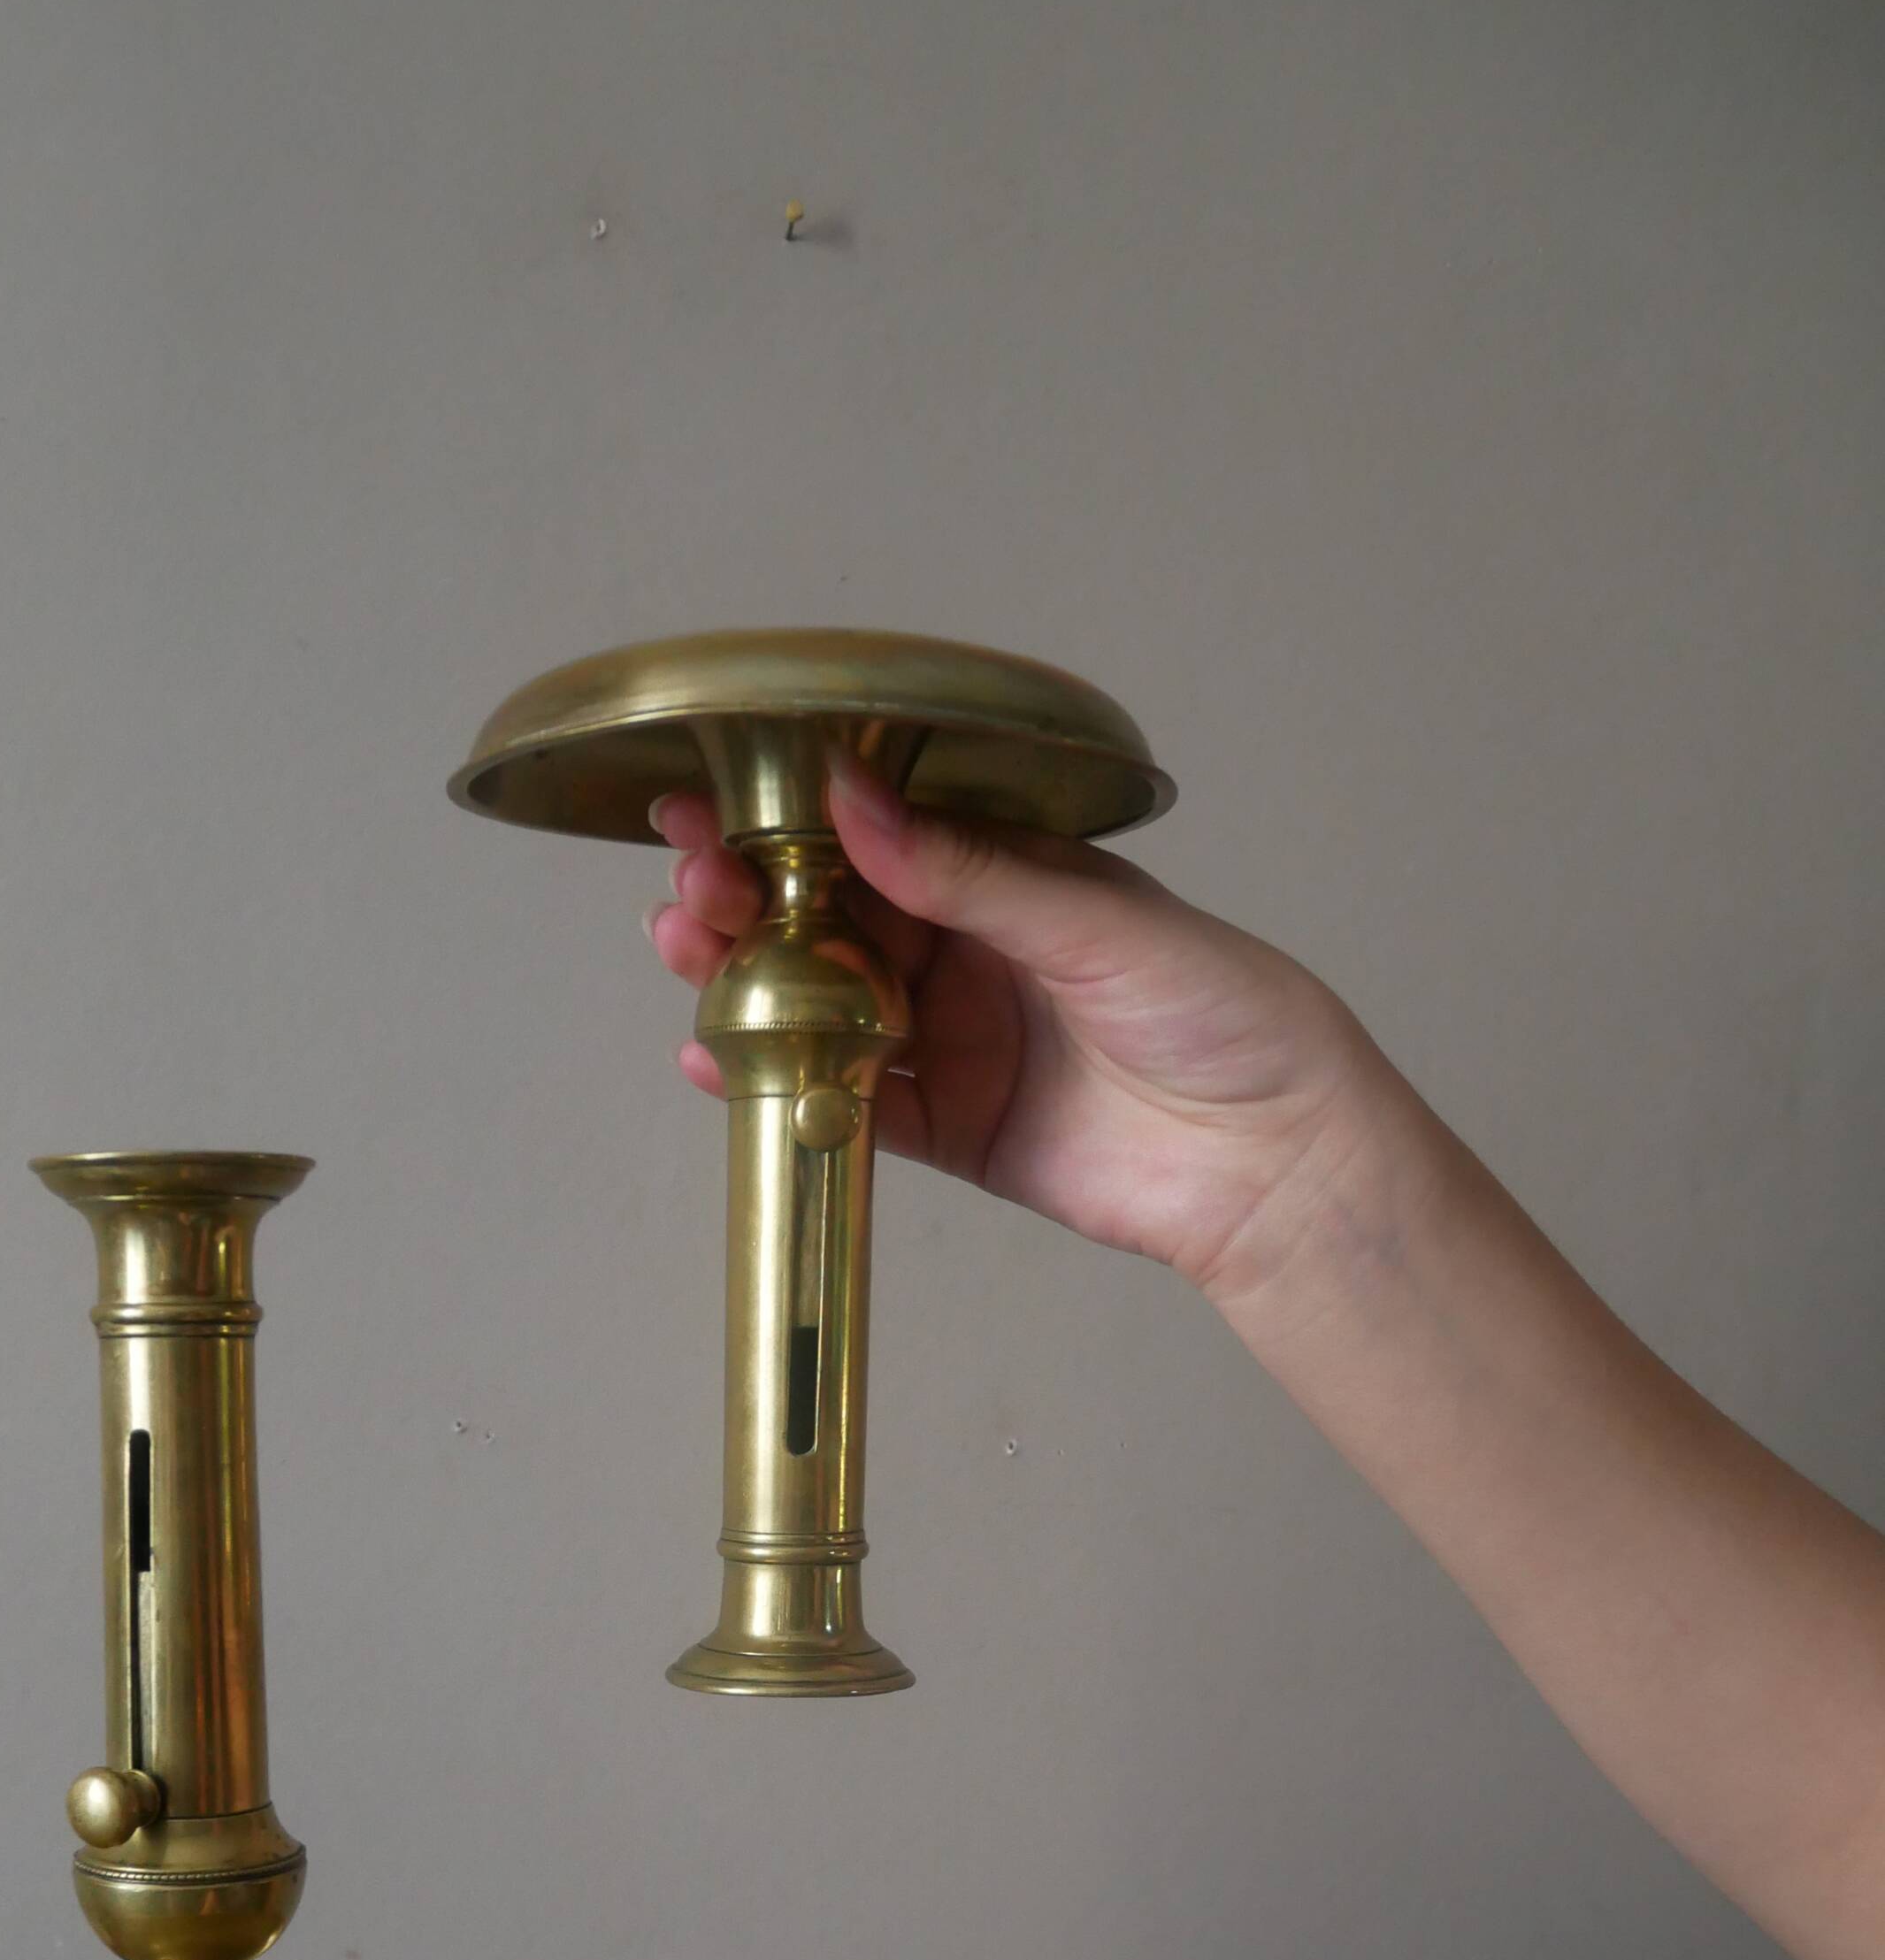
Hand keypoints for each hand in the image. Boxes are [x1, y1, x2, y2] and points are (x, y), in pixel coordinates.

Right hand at [649, 751, 1400, 1310]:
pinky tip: (713, 1058)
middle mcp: (967, 952)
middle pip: (829, 918)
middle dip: (748, 897)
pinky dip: (774, 1084)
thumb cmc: (1223, 1011)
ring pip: (819, 1004)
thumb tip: (852, 804)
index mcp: (1005, 877)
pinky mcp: (945, 1128)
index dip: (789, 818)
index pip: (875, 834)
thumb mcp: (1095, 920)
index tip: (709, 800)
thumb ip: (968, 874)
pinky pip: (841, 1103)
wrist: (1273, 1159)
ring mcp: (949, 1041)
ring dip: (745, 979)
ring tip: (685, 952)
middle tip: (689, 886)